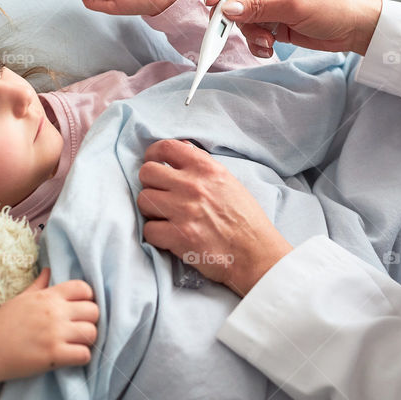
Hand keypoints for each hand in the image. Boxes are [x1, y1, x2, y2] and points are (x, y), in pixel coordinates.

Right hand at [0, 268, 98, 389]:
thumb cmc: (1, 324)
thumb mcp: (20, 299)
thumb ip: (38, 285)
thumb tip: (48, 270)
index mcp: (48, 296)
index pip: (84, 288)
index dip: (87, 299)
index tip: (79, 310)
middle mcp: (54, 312)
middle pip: (93, 311)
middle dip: (90, 321)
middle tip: (79, 330)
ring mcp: (55, 333)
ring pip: (92, 333)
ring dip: (87, 341)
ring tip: (75, 344)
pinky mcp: (54, 355)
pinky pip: (84, 355)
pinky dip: (81, 357)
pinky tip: (71, 357)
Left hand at [137, 139, 292, 296]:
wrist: (256, 253)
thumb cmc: (244, 218)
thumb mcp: (228, 180)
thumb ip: (202, 165)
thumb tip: (181, 147)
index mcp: (206, 168)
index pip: (166, 147)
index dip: (153, 154)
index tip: (154, 162)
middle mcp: (193, 185)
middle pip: (147, 173)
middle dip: (150, 184)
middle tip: (160, 195)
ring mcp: (184, 211)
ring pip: (143, 200)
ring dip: (151, 210)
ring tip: (166, 217)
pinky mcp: (179, 236)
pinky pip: (149, 230)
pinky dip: (156, 235)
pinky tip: (170, 236)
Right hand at [204, 0, 382, 56]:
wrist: (355, 29)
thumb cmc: (332, 7)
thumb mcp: (293, 6)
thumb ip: (258, 9)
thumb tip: (227, 9)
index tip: (212, 4)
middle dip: (233, 18)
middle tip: (228, 31)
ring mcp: (272, 9)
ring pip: (244, 21)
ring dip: (250, 35)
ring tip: (267, 43)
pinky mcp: (277, 27)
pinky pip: (256, 35)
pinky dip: (258, 45)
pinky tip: (270, 49)